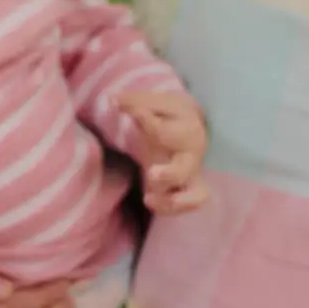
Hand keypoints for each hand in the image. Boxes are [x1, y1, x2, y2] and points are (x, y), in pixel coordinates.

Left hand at [116, 91, 208, 213]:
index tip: (135, 114)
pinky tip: (149, 200)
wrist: (188, 125)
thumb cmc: (167, 114)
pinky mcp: (186, 188)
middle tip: (152, 174)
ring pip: (197, 194)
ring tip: (149, 198)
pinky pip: (187, 205)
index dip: (148, 122)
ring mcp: (191, 174)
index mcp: (185, 127)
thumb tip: (112, 99)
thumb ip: (134, 102)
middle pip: (187, 168)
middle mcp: (192, 153)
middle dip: (171, 175)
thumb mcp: (153, 103)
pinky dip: (169, 208)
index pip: (164, 129)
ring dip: (174, 200)